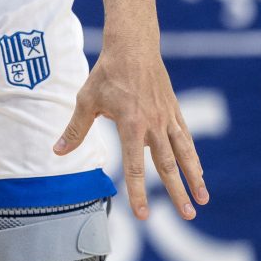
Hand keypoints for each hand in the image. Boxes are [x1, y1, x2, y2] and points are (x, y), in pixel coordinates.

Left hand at [53, 45, 208, 221]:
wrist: (133, 45)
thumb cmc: (107, 73)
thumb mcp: (86, 100)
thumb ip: (75, 130)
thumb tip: (57, 152)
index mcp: (131, 125)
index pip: (136, 167)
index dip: (138, 192)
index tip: (143, 215)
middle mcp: (153, 125)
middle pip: (167, 166)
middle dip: (177, 192)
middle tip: (188, 215)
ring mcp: (167, 118)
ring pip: (183, 153)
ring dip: (194, 177)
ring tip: (203, 199)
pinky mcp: (174, 110)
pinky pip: (185, 138)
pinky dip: (193, 156)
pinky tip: (198, 171)